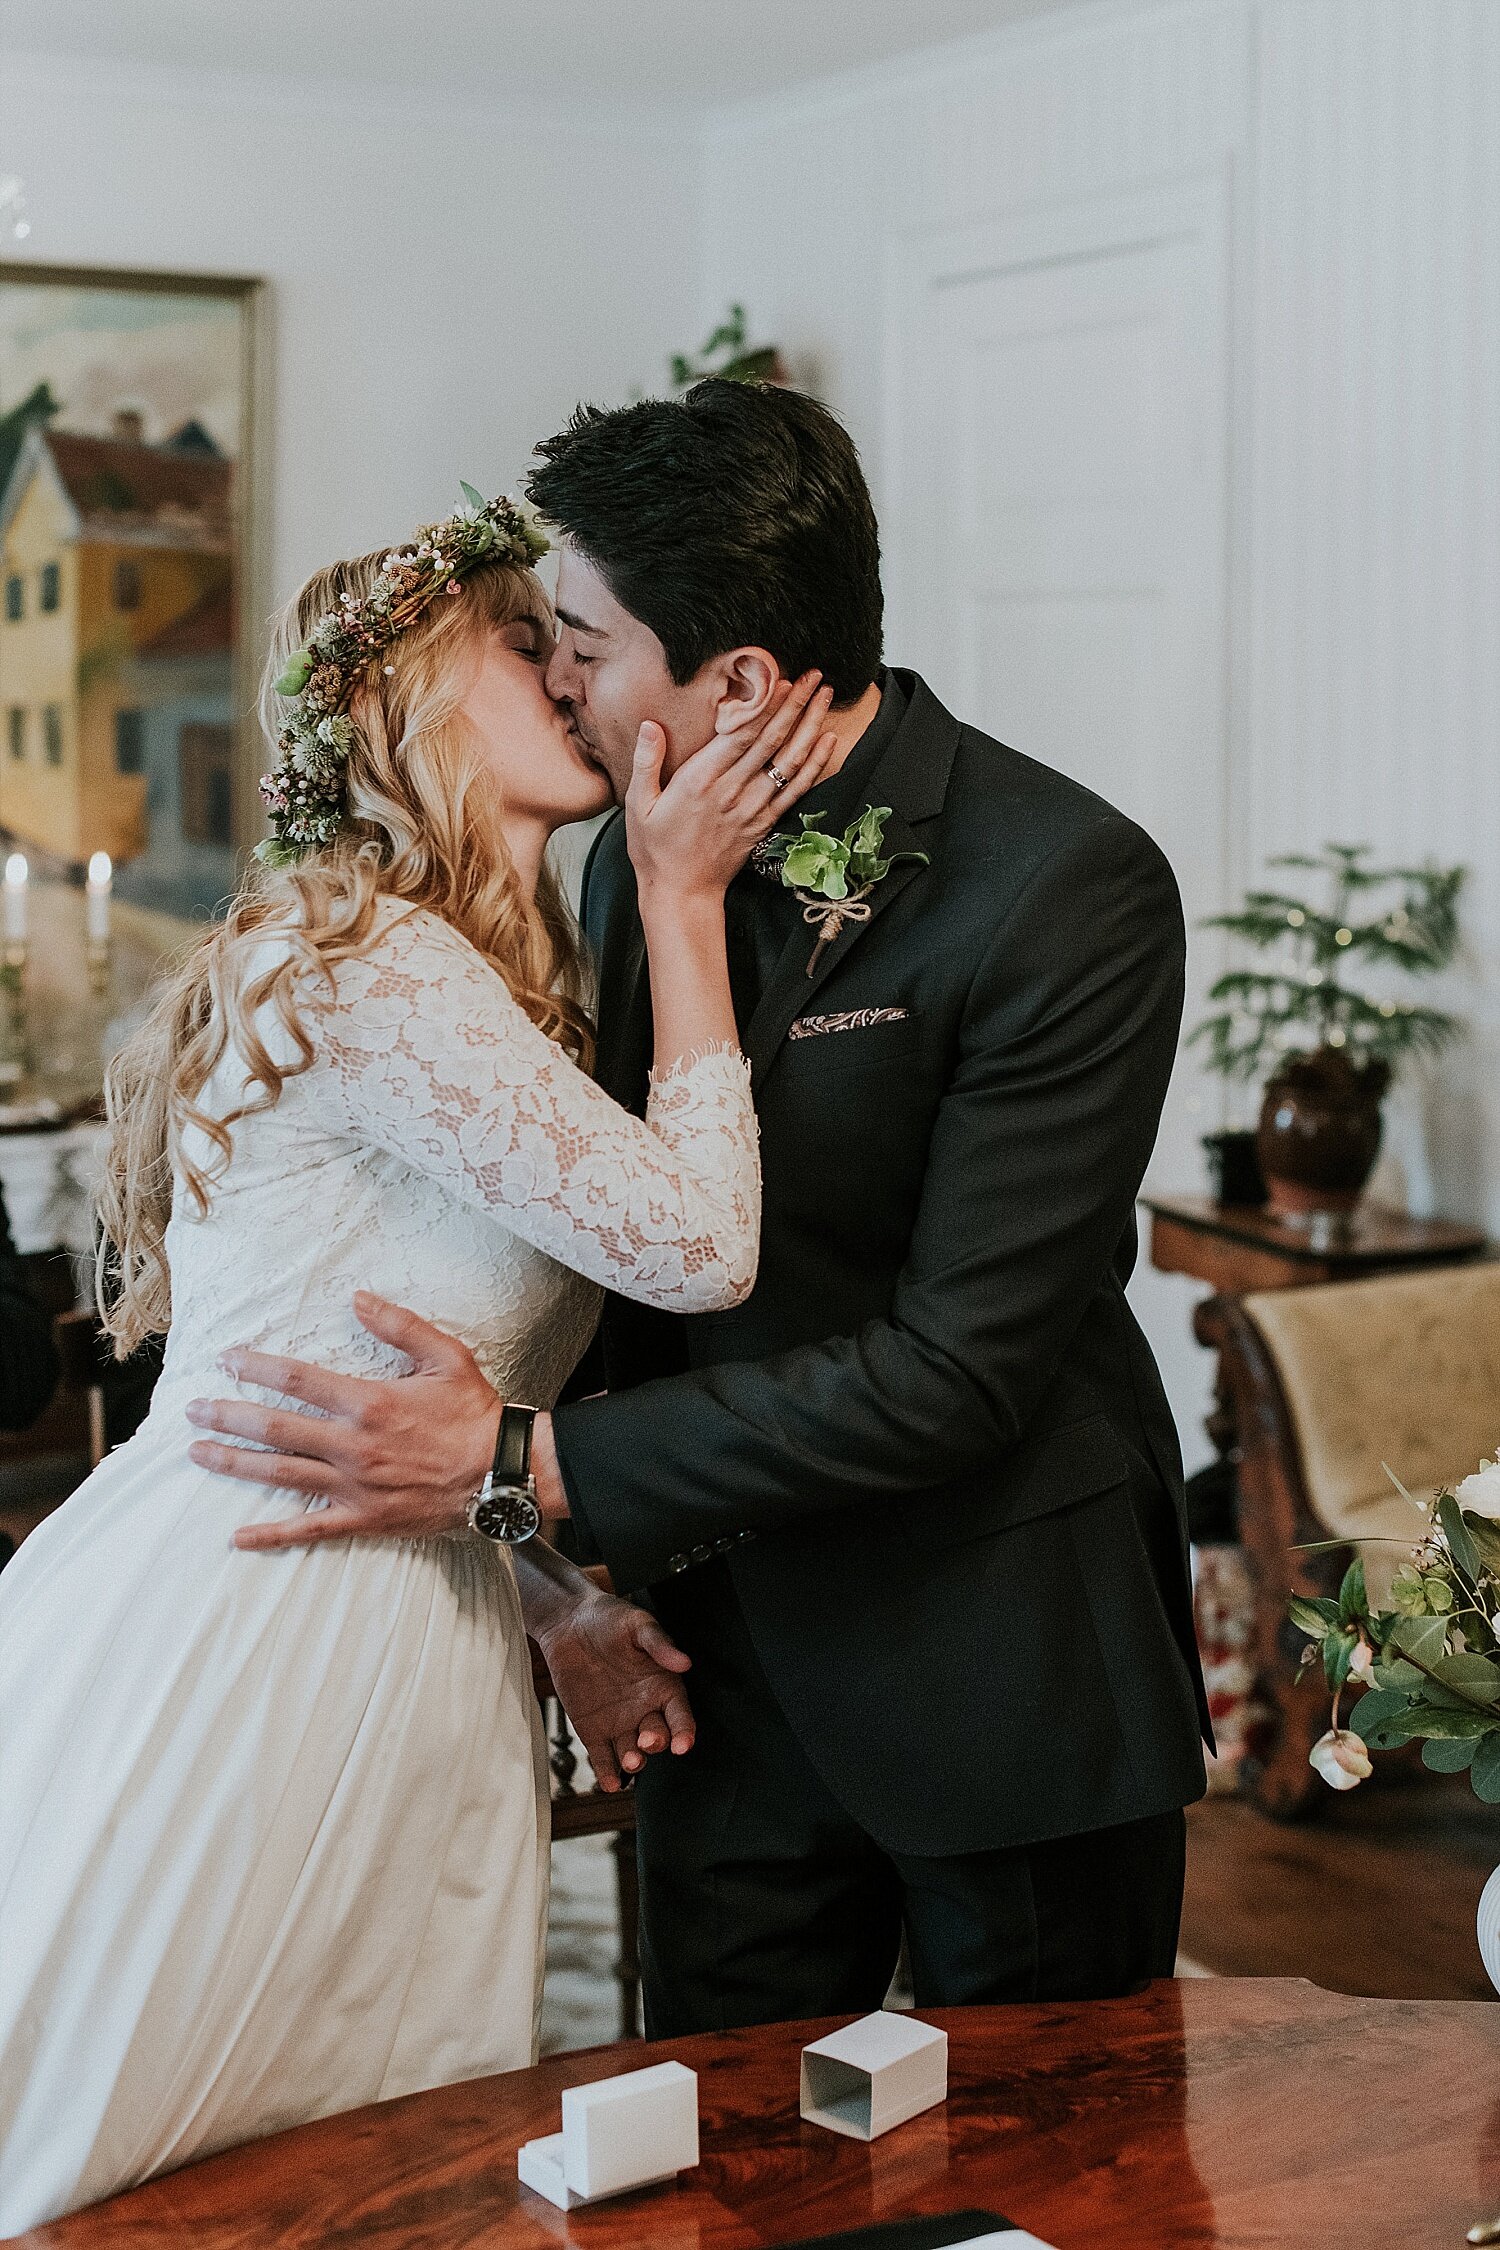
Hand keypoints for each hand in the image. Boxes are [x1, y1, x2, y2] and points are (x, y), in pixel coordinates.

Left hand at [186, 1293, 501, 1548]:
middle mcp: (352, 1446)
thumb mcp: (446, 1356)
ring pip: (280, 1475)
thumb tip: (357, 1298)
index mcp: (369, 1403)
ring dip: (234, 1463)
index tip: (226, 1359)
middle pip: (275, 1429)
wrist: (501, 1473)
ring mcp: (354, 1486)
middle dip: (227, 1416)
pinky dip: (272, 1535)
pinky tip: (238, 1537)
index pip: (297, 1380)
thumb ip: (399, 1326)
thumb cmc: (474, 1413)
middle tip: (192, 1410)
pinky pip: (309, 1529)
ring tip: (197, 1453)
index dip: (256, 1368)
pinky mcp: (363, 1518)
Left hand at [536, 1592, 694, 1790]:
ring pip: (632, 1751)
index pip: (680, 1715)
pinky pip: (603, 1756)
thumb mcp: (638, 1624)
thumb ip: (659, 1645)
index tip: (683, 1744)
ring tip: (631, 1761)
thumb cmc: (609, 1619)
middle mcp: (645, 1709)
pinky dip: (607, 1772)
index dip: (685, 1731)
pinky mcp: (593, 1730)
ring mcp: (619, 1722)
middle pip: (658, 1736)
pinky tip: (609, 1783)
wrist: (568, 1623)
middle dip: (656, 1743)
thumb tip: (684, 1662)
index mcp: (663, 1685)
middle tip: (647, 1741)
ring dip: (634, 1761)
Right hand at [626, 671, 836, 904]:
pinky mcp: (763, 824)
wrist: (681, 893)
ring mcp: (751, 809)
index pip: (740, 737)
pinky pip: (795, 790)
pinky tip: (828, 741)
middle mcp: (731, 793)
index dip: (764, 707)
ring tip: (826, 696)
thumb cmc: (655, 849)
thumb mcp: (637, 805)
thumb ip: (646, 762)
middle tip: (814, 675)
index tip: (782, 681)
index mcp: (699, 782)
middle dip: (795, 705)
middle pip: (770, 742)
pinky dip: (814, 764)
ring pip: (788, 762)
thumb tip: (650, 726)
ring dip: (810, 726)